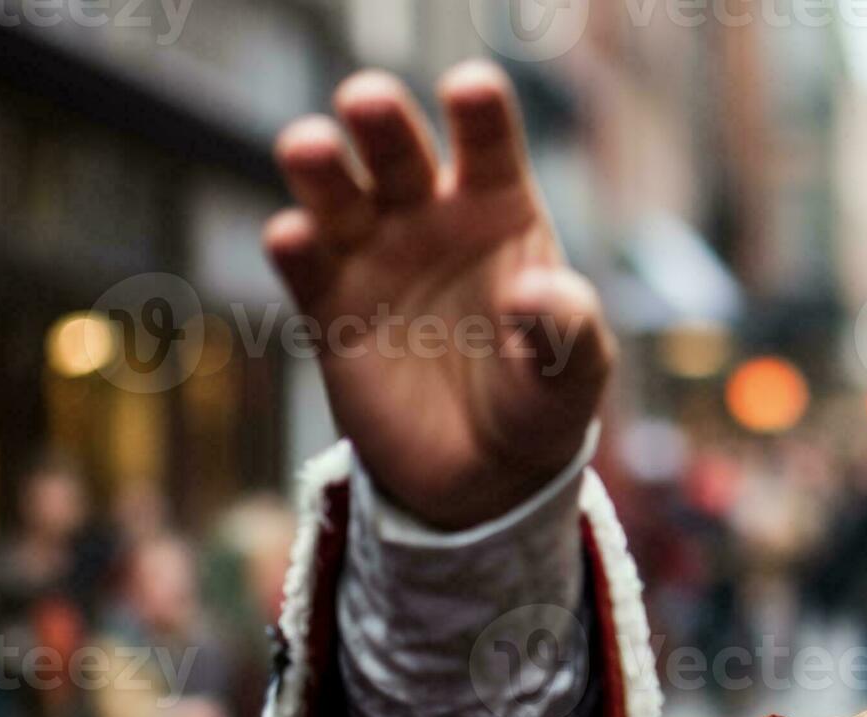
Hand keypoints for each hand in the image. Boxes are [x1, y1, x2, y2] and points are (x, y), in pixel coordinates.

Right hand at [263, 63, 615, 529]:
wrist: (482, 477)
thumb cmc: (540, 401)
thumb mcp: (574, 374)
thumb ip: (566, 330)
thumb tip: (533, 292)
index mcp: (499, 208)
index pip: (489, 144)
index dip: (478, 113)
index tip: (468, 88)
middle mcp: (429, 216)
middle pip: (400, 153)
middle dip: (382, 122)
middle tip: (366, 99)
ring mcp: (375, 257)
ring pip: (339, 196)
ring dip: (321, 169)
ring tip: (309, 147)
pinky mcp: (331, 308)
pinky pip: (308, 269)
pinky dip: (295, 248)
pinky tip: (293, 238)